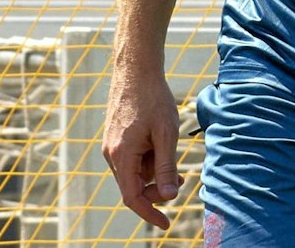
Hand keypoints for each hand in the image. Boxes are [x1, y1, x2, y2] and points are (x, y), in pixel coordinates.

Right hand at [102, 69, 183, 228]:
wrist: (135, 71)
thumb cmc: (153, 100)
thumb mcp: (166, 134)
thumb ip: (167, 166)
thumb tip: (170, 196)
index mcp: (122, 156)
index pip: (132, 197)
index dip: (150, 213)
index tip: (166, 224)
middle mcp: (112, 155)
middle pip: (135, 186)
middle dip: (158, 187)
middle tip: (182, 177)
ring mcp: (112, 147)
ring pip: (136, 172)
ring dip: (155, 170)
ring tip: (172, 150)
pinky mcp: (116, 139)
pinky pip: (134, 160)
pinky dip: (149, 159)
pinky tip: (161, 141)